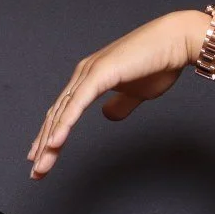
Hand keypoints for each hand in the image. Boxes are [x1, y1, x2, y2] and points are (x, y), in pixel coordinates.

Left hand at [27, 11, 209, 178]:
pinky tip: (54, 143)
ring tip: (41, 166)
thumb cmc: (160, 64)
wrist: (177, 41)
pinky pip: (77, 104)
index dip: (51, 136)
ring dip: (49, 142)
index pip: (63, 112)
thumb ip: (120, 104)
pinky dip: (65, 124)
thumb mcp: (136, 93)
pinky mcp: (99, 73)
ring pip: (63, 113)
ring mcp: (89, 72)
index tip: (42, 157)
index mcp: (89, 78)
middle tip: (36, 172)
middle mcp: (83, 74)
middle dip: (44, 146)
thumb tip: (108, 116)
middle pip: (57, 115)